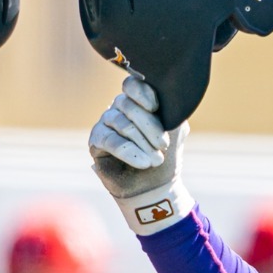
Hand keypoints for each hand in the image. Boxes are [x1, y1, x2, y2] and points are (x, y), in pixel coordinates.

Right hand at [88, 75, 190, 229]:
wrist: (154, 188)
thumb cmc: (165, 158)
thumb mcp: (175, 132)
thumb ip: (172, 112)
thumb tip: (170, 98)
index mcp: (138, 102)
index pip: (132, 85)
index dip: (142, 93)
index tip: (156, 107)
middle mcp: (119, 109)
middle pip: (128, 105)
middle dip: (150, 126)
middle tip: (163, 146)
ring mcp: (106, 123)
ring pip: (121, 124)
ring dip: (142, 143)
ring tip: (156, 160)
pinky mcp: (96, 141)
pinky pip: (110, 141)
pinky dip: (128, 152)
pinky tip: (143, 163)